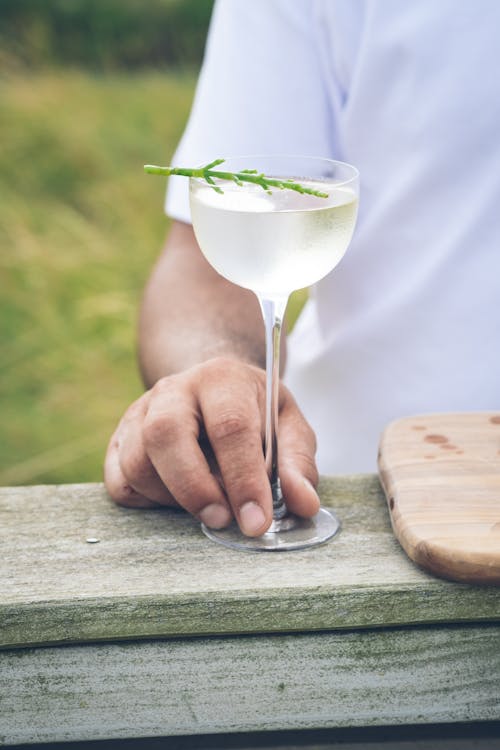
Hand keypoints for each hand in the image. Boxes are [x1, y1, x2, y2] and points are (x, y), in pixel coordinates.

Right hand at [104, 357, 319, 535]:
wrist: (210, 390)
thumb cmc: (254, 413)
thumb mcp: (288, 427)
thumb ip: (297, 464)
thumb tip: (303, 504)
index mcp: (222, 378)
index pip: (230, 426)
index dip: (243, 478)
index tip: (256, 521)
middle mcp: (174, 389)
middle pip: (166, 434)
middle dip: (195, 488)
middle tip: (223, 521)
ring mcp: (140, 412)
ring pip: (137, 462)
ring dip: (173, 497)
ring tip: (207, 503)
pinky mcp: (119, 440)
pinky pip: (119, 482)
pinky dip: (148, 501)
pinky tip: (177, 497)